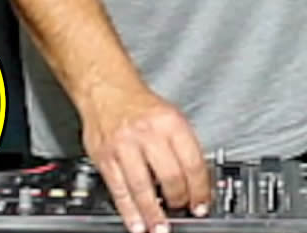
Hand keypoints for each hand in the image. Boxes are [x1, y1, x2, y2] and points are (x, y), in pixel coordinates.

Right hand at [81, 82, 210, 232]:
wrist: (106, 88)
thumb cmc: (139, 104)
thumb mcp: (169, 115)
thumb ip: (181, 146)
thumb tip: (196, 181)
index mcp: (170, 122)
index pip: (192, 162)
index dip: (200, 188)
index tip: (202, 203)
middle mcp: (147, 133)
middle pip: (170, 176)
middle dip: (179, 201)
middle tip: (182, 212)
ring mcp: (124, 145)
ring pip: (142, 187)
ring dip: (153, 214)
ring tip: (160, 229)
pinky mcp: (105, 157)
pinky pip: (118, 189)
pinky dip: (128, 211)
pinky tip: (136, 223)